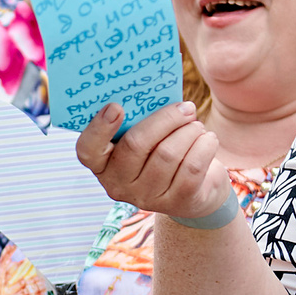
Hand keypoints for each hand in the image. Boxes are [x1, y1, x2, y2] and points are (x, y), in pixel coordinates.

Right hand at [76, 100, 230, 221]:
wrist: (195, 190)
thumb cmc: (162, 149)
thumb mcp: (145, 137)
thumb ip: (139, 119)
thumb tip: (153, 91)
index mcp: (102, 163)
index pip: (88, 150)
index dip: (99, 128)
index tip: (116, 107)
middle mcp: (118, 184)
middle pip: (136, 145)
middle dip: (164, 119)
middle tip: (185, 107)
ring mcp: (147, 197)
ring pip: (168, 155)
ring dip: (188, 132)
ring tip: (196, 124)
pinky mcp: (178, 203)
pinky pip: (191, 168)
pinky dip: (203, 146)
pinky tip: (207, 138)